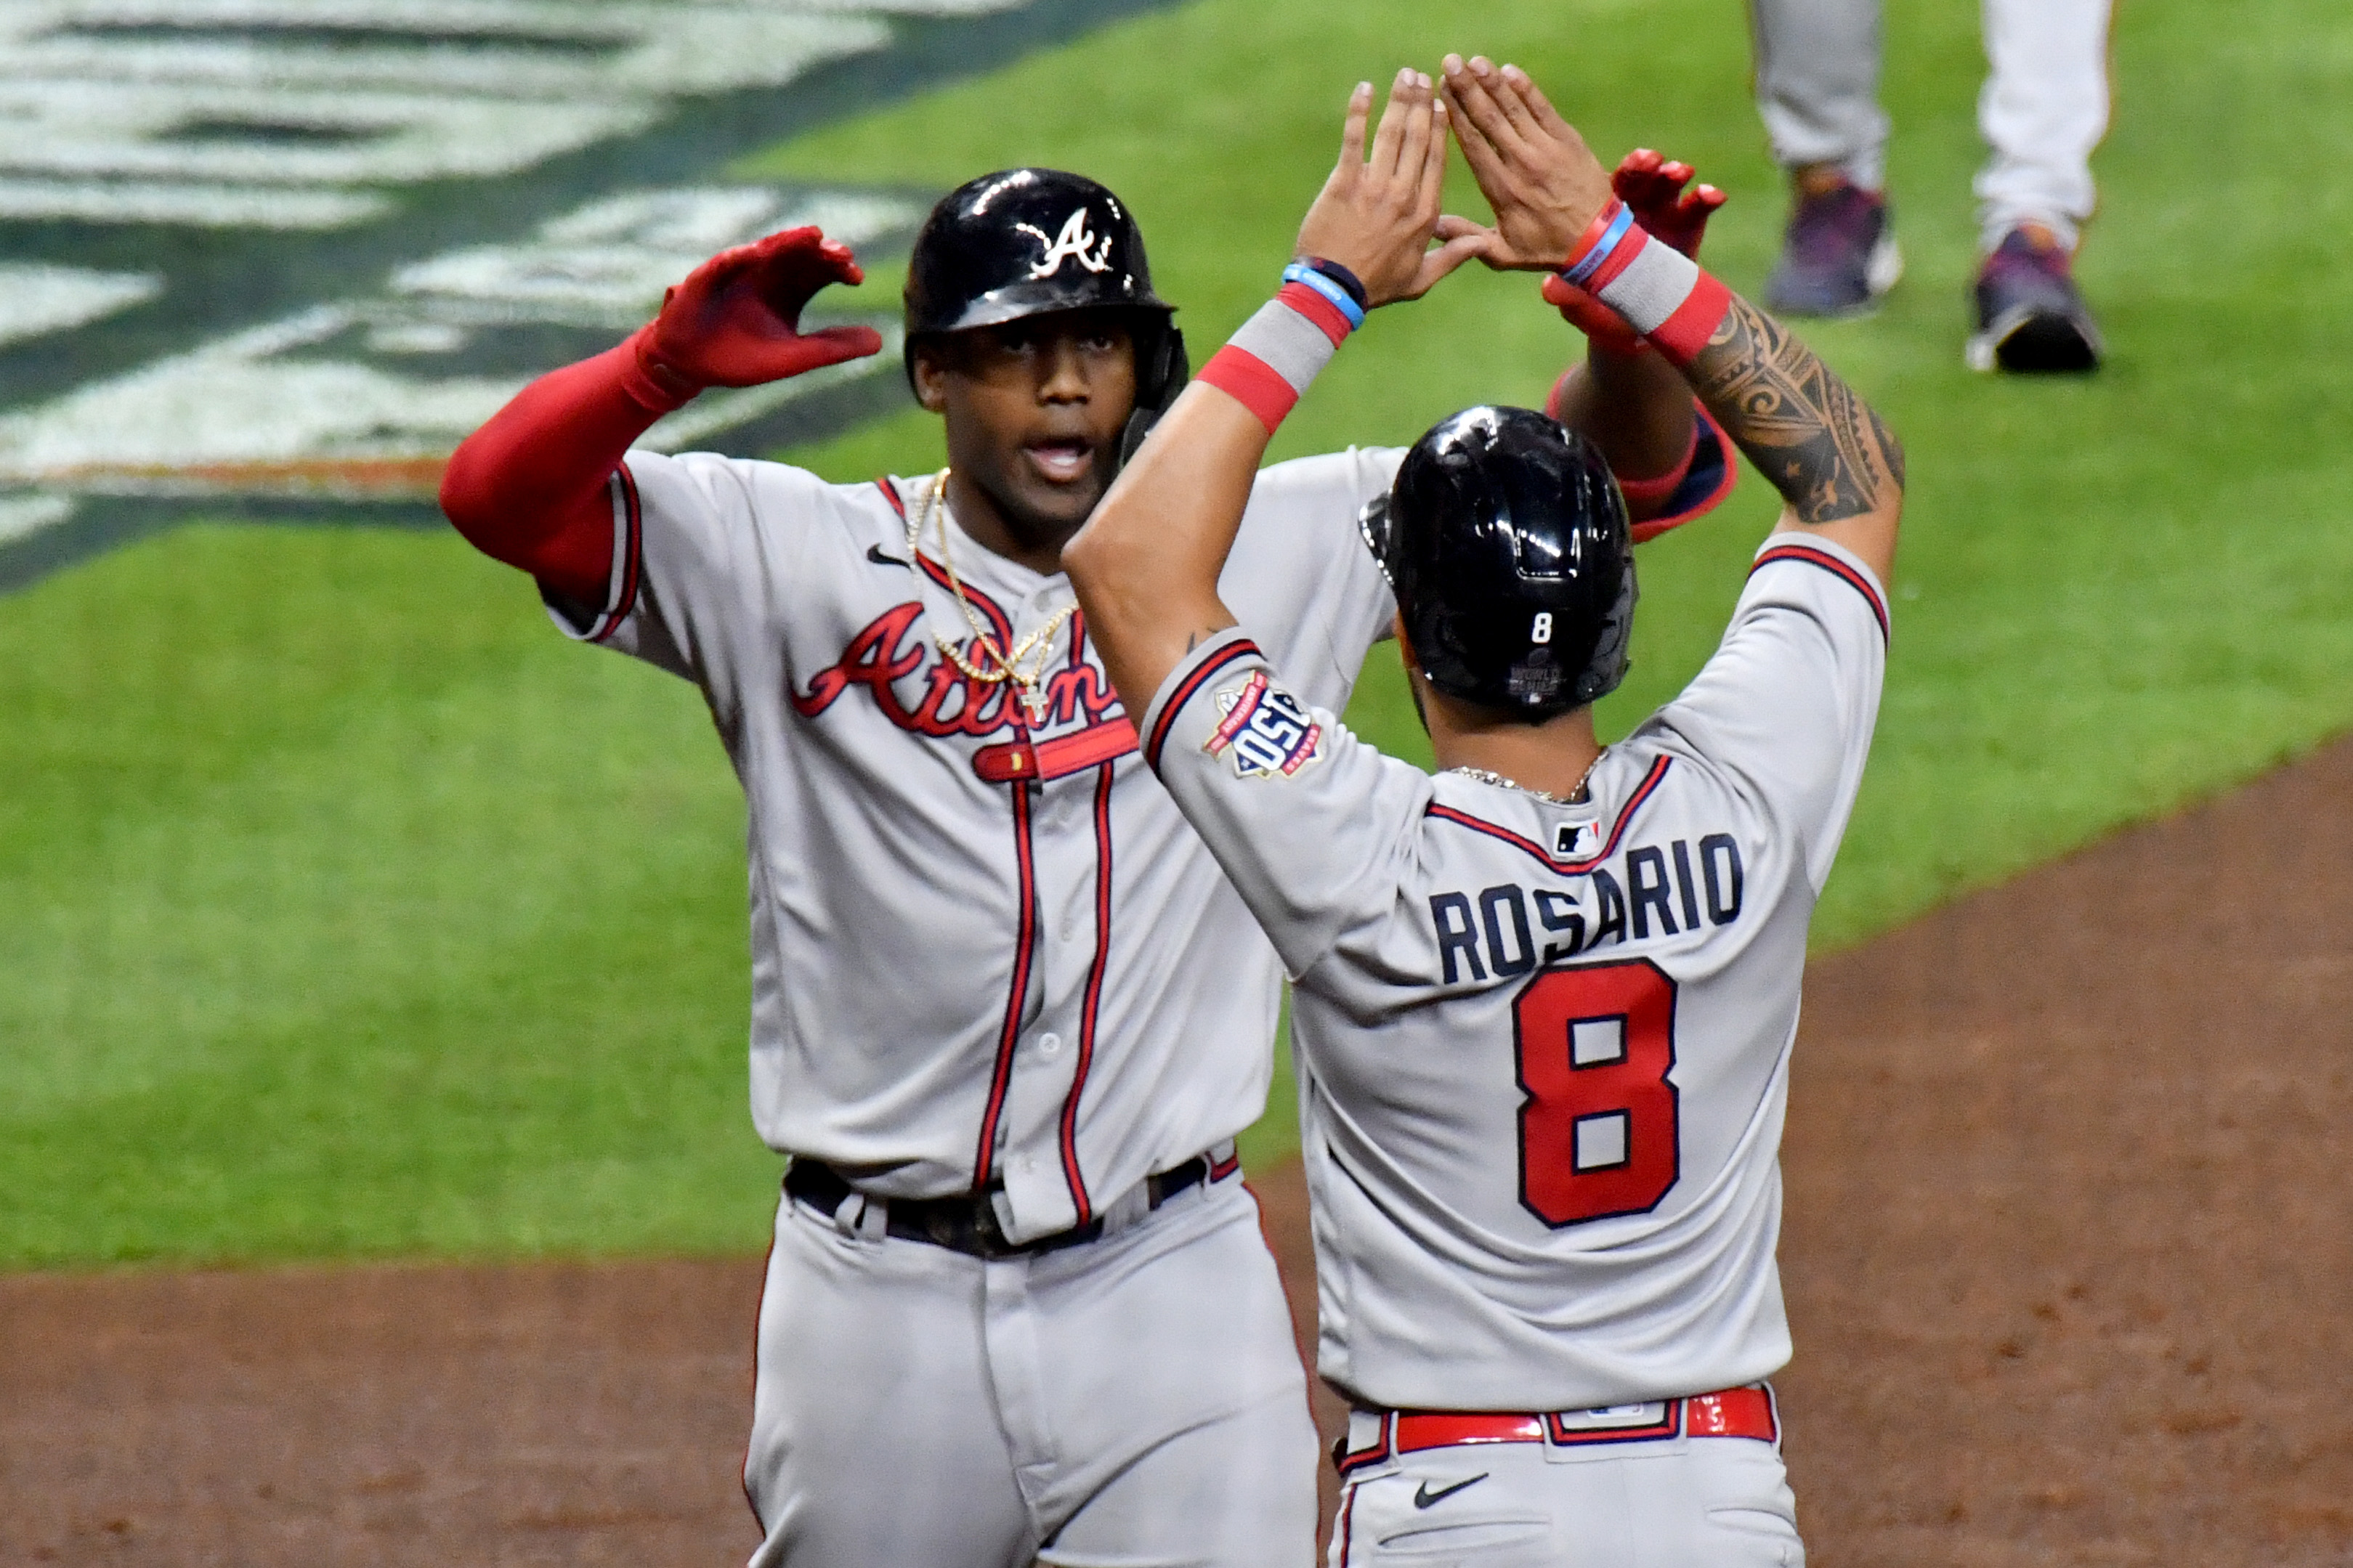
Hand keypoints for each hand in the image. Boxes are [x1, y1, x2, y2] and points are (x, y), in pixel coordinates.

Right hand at [638, 227, 883, 394]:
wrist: (692, 368)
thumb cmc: (741, 357)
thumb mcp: (793, 357)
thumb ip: (832, 347)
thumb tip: (880, 341)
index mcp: (791, 289)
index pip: (822, 270)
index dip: (840, 269)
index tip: (857, 277)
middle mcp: (767, 273)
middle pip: (799, 253)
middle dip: (820, 250)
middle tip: (842, 254)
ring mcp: (736, 272)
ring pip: (766, 249)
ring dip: (787, 242)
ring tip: (811, 236)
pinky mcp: (705, 279)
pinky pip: (722, 264)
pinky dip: (738, 257)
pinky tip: (755, 253)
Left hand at [1294, 71, 1484, 308]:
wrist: (1332, 291)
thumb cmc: (1375, 287)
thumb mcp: (1421, 279)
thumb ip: (1452, 257)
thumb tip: (1482, 243)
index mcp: (1425, 214)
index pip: (1437, 161)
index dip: (1440, 129)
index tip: (1442, 105)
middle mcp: (1404, 195)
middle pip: (1419, 139)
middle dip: (1423, 103)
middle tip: (1424, 78)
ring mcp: (1374, 187)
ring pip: (1392, 133)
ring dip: (1400, 100)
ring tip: (1405, 75)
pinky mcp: (1344, 183)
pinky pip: (1354, 139)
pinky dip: (1360, 111)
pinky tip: (1365, 89)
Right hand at [1435, 55, 1611, 270]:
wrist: (1599, 241)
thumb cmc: (1547, 248)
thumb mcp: (1503, 254)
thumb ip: (1467, 239)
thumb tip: (1432, 226)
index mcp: (1501, 188)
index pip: (1472, 143)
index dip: (1455, 115)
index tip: (1440, 93)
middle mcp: (1521, 163)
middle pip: (1488, 118)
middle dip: (1467, 88)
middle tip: (1449, 63)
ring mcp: (1546, 148)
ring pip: (1513, 108)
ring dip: (1492, 82)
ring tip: (1473, 61)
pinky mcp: (1567, 140)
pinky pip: (1543, 108)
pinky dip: (1526, 89)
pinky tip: (1509, 71)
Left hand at [1540, 151, 1727, 353]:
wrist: (1636, 331)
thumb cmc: (1600, 311)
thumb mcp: (1582, 308)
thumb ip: (1570, 298)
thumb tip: (1549, 289)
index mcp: (1601, 220)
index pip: (1606, 190)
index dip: (1618, 175)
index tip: (1629, 165)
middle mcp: (1632, 210)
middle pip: (1639, 180)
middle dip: (1646, 167)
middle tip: (1653, 160)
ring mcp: (1662, 217)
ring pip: (1668, 187)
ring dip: (1674, 174)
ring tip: (1680, 171)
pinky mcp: (1689, 229)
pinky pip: (1698, 209)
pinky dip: (1706, 198)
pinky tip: (1714, 195)